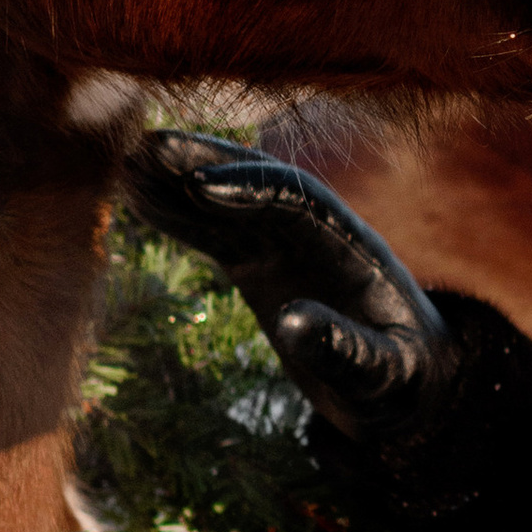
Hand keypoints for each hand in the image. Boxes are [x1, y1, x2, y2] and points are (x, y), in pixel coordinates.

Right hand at [126, 137, 456, 440]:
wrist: (406, 384)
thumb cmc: (403, 382)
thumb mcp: (386, 376)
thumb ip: (347, 351)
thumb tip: (291, 325)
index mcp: (352, 247)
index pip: (300, 203)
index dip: (253, 189)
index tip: (203, 186)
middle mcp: (315, 234)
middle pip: (256, 185)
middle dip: (206, 164)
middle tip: (148, 147)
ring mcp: (283, 246)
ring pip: (226, 204)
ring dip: (178, 182)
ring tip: (125, 162)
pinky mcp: (259, 265)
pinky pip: (212, 233)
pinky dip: (175, 215)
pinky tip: (135, 197)